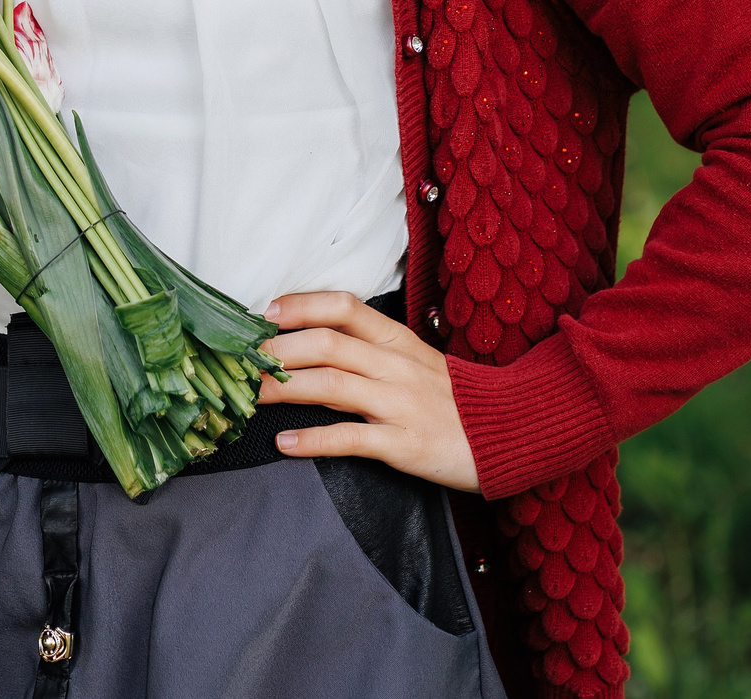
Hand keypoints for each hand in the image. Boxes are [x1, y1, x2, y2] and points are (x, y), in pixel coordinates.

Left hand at [256, 290, 480, 493]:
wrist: (508, 433)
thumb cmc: (454, 399)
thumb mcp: (416, 362)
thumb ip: (371, 351)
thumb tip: (315, 346)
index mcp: (398, 340)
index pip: (344, 307)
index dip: (301, 306)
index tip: (265, 313)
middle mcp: (395, 366)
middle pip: (327, 344)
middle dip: (278, 351)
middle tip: (242, 361)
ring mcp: (399, 404)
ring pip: (331, 385)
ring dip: (282, 389)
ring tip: (249, 396)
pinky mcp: (403, 444)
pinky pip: (349, 439)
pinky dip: (312, 441)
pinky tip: (284, 444)